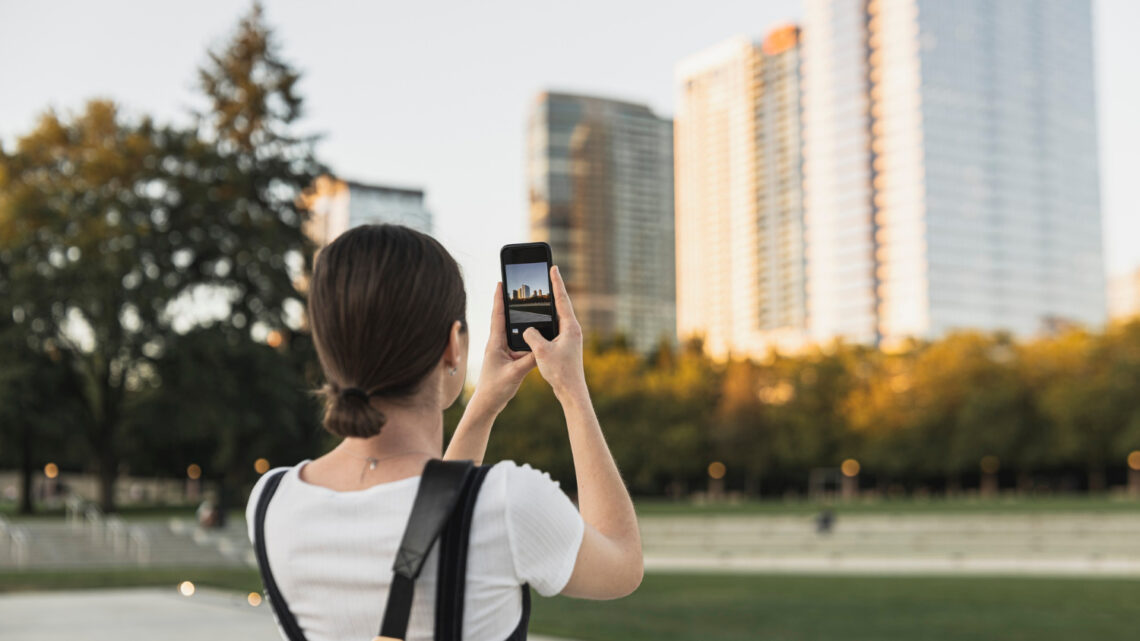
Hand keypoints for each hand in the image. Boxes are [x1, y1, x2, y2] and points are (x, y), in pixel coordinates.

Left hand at [471, 281, 537, 412]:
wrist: (488, 403)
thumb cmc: (495, 389)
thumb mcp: (515, 374)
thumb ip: (529, 361)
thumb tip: (543, 348)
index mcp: (495, 343)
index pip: (497, 316)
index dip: (499, 298)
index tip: (501, 282)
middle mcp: (498, 344)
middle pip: (506, 319)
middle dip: (511, 303)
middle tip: (518, 287)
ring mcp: (504, 351)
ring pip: (515, 331)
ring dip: (521, 319)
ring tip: (530, 305)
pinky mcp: (510, 358)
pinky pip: (520, 344)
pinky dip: (528, 337)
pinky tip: (537, 332)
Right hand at [522, 265, 585, 400]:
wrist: (571, 390)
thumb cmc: (560, 372)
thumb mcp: (541, 352)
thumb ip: (532, 336)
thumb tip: (527, 329)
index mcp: (570, 327)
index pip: (562, 300)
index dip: (556, 283)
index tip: (553, 268)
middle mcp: (572, 330)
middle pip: (561, 305)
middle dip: (553, 290)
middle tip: (547, 275)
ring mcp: (569, 338)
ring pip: (557, 317)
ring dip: (549, 306)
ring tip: (541, 293)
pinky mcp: (565, 346)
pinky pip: (554, 328)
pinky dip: (546, 321)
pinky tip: (538, 320)